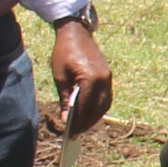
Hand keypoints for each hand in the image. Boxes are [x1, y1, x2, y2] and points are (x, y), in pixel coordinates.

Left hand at [49, 16, 112, 134]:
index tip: (70, 133)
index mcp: (90, 79)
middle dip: (87, 122)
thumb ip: (64, 99)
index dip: (78, 122)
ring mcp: (107, 77)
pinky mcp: (108, 75)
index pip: (85, 107)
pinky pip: (106, 96)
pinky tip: (90, 112)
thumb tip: (66, 118)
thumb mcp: (59, 77)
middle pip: (98, 108)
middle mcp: (103, 80)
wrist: (76, 32)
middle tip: (76, 133)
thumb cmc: (64, 53)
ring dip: (95, 116)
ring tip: (83, 125)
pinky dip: (99, 107)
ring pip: (105, 104)